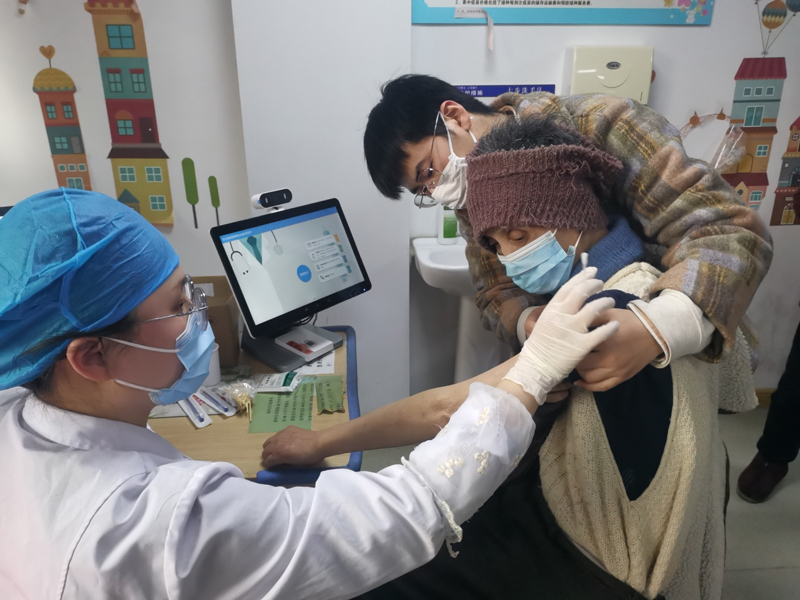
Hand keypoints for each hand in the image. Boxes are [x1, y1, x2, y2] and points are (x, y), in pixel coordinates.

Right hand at [262, 426, 325, 467]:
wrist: (319, 443)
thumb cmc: (309, 457)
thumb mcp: (294, 464)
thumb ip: (283, 463)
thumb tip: (278, 464)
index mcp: (279, 454)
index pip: (267, 461)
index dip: (269, 465)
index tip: (271, 467)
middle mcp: (277, 443)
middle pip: (265, 451)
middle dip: (267, 456)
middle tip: (273, 459)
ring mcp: (281, 434)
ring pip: (269, 441)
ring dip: (270, 447)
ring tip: (277, 450)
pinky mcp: (287, 428)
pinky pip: (278, 434)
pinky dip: (279, 439)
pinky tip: (287, 441)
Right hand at [503, 267, 619, 404]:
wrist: (536, 368)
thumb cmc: (540, 347)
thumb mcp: (543, 323)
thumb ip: (555, 312)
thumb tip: (567, 301)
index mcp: (551, 310)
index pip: (568, 288)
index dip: (581, 278)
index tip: (591, 271)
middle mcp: (562, 316)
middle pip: (582, 293)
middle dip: (593, 285)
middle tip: (601, 283)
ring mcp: (572, 330)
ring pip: (593, 309)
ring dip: (604, 301)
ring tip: (611, 300)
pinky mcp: (582, 345)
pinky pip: (601, 333)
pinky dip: (610, 327)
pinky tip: (616, 324)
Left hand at [575, 308, 662, 391]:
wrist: (655, 333)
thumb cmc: (630, 322)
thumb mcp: (609, 314)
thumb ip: (590, 317)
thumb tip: (572, 321)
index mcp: (606, 342)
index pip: (579, 349)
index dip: (570, 347)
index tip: (566, 344)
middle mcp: (611, 360)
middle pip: (582, 366)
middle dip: (574, 360)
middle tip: (572, 354)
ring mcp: (617, 371)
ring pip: (590, 379)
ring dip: (581, 373)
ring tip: (578, 364)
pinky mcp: (622, 377)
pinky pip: (602, 387)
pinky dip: (589, 386)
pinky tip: (580, 382)